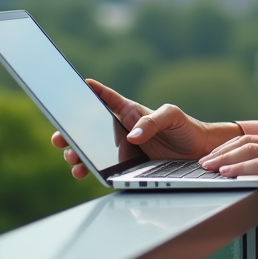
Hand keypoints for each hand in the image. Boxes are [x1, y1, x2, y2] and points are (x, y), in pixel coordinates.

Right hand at [50, 79, 240, 178]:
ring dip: (77, 154)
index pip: (107, 99)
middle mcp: (123, 129)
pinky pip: (104, 167)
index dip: (92, 92)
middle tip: (59, 138)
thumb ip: (152, 121)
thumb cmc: (185, 128)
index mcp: (131, 112)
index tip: (77, 86)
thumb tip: (131, 135)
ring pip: (92, 150)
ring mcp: (122, 149)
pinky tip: (83, 172)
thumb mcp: (172, 116)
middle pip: (90, 129)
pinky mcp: (127, 166)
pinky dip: (90, 170)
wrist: (198, 154)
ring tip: (71, 158)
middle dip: (71, 132)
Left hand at [198, 127, 257, 197]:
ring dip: (224, 159)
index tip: (215, 154)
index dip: (230, 146)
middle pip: (244, 142)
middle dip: (221, 151)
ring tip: (209, 167)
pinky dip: (241, 168)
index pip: (251, 138)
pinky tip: (228, 173)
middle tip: (204, 161)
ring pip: (248, 151)